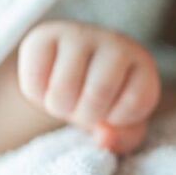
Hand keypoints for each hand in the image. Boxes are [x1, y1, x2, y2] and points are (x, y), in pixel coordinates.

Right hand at [17, 21, 160, 153]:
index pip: (135, 102)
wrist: (74, 70)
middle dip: (86, 115)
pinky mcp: (41, 36)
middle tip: (84, 108)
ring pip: (62, 90)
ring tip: (67, 97)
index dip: (118, 118)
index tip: (114, 110)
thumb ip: (123, 139)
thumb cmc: (106, 100)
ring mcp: (78, 34)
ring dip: (59, 107)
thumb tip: (103, 139)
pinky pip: (33, 82)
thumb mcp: (124, 124)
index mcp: (142, 62)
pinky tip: (48, 85)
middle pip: (97, 94)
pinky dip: (37, 96)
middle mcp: (114, 42)